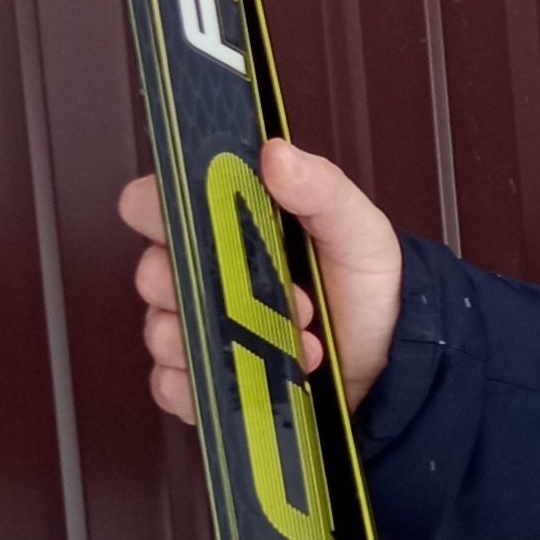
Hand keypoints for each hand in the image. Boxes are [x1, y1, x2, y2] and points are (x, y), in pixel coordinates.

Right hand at [120, 138, 403, 426]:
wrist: (389, 357)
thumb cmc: (366, 284)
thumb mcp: (356, 228)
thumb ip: (320, 188)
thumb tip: (276, 153)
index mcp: (220, 224)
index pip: (149, 205)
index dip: (157, 212)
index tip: (199, 225)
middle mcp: (198, 274)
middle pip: (152, 276)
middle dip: (214, 289)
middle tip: (281, 296)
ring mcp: (196, 329)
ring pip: (162, 334)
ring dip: (227, 340)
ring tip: (293, 340)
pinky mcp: (203, 381)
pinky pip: (171, 387)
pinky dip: (210, 385)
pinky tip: (261, 375)